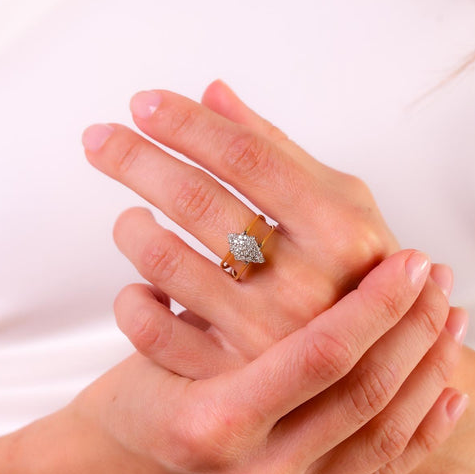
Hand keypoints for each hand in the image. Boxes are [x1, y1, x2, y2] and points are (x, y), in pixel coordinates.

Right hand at [0, 252, 465, 473]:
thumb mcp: (158, 350)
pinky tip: (443, 398)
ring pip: (382, 440)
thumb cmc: (116, 417)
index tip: (408, 262)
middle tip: (439, 282)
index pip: (322, 355)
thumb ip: (232, 317)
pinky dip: (416, 437)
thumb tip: (301, 257)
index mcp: (213, 424)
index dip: (376, 303)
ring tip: (449, 324)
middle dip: (413, 330)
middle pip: (365, 397)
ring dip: (426, 375)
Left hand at [81, 79, 465, 363]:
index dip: (187, 123)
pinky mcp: (231, 381)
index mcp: (341, 232)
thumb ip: (278, 150)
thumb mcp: (341, 208)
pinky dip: (131, 300)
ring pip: (164, 260)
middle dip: (135, 157)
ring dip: (131, 227)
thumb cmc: (356, 275)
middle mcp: (307, 285)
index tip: (143, 104)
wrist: (375, 370)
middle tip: (99, 138)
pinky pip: (151, 331)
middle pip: (197, 199)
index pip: (247, 156)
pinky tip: (139, 285)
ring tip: (129, 218)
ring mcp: (267, 338)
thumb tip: (212, 92)